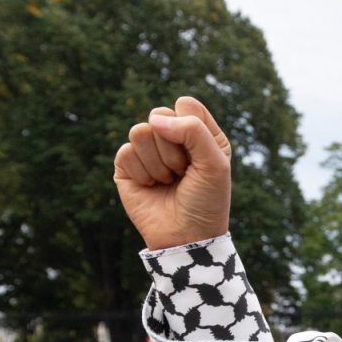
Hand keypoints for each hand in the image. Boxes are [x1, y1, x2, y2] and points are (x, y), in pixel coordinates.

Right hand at [113, 97, 231, 250]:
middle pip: (160, 115)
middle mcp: (173, 139)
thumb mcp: (216, 164)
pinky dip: (142, 174)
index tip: (200, 156)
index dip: (190, 127)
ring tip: (169, 181)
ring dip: (158, 163)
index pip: (185, 104)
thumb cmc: (207, 202)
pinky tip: (152, 187)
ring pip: (140, 131)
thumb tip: (154, 120)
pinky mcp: (127, 165)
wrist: (187, 237)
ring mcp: (148, 151)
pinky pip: (126, 152)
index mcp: (199, 133)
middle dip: (173, 149)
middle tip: (183, 173)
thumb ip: (193, 130)